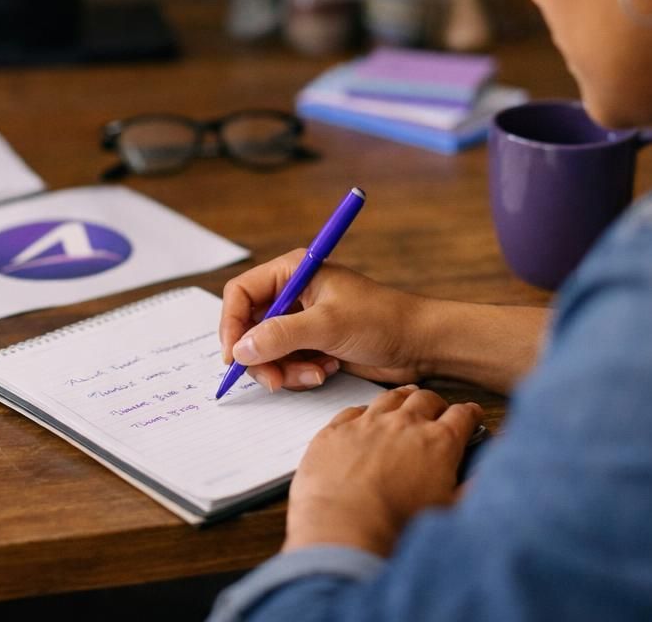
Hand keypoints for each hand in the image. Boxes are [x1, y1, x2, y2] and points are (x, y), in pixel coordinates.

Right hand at [219, 251, 427, 391]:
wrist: (419, 344)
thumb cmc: (382, 321)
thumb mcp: (328, 326)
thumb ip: (280, 336)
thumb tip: (240, 349)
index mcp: (294, 271)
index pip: (241, 293)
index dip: (232, 324)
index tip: (234, 356)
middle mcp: (293, 294)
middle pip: (249, 327)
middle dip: (262, 356)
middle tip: (276, 379)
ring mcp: (302, 320)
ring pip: (267, 350)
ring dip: (285, 369)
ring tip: (316, 373)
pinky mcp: (312, 343)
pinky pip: (286, 363)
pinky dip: (300, 373)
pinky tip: (327, 371)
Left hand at [283, 385, 482, 554]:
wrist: (345, 529)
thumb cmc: (396, 527)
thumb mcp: (450, 511)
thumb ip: (472, 487)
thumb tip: (487, 475)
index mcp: (438, 443)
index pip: (462, 415)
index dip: (470, 414)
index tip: (471, 416)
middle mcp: (404, 424)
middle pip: (426, 400)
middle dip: (436, 404)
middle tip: (437, 412)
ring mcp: (368, 423)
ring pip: (390, 397)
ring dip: (402, 399)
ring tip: (405, 401)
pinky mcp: (336, 431)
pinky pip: (353, 411)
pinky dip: (364, 413)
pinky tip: (364, 419)